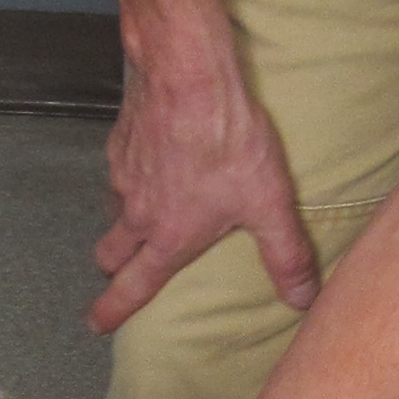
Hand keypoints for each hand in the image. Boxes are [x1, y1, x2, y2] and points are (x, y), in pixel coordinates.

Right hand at [90, 48, 319, 335]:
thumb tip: (301, 299)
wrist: (188, 76)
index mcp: (169, 237)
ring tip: (142, 213)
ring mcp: (124, 174)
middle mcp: (138, 211)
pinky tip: (152, 160)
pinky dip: (130, 175)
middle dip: (113, 266)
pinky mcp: (121, 140)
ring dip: (123, 219)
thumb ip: (285, 255)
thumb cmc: (227, 140)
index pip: (133, 286)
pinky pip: (119, 168)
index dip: (113, 309)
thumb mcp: (269, 205)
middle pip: (110, 252)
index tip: (97, 322)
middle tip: (116, 269)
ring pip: (113, 209)